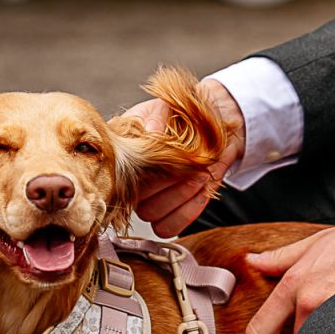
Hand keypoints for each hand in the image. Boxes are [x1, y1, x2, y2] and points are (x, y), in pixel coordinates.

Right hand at [126, 77, 245, 236]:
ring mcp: (146, 200)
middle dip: (170, 182)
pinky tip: (202, 191)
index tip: (174, 155)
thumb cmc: (186, 115)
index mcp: (121, 151)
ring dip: (180, 196)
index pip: (120, 171)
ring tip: (200, 175)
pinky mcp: (166, 215)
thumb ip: (158, 116)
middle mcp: (128, 179)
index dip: (147, 167)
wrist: (214, 125)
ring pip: (151, 215)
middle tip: (194, 167)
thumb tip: (152, 133)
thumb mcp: (170, 106)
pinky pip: (167, 227)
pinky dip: (187, 211)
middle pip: (136, 197)